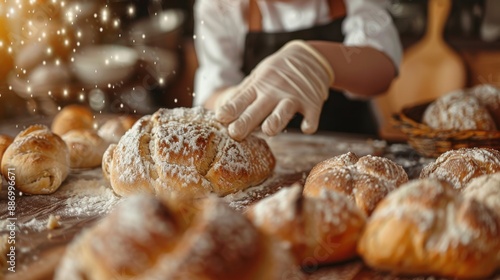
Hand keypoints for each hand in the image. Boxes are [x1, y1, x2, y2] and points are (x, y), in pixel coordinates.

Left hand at [215, 40, 333, 140]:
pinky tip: (306, 128)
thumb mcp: (258, 76)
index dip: (230, 109)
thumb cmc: (278, 71)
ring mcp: (294, 98)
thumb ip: (244, 93)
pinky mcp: (312, 104)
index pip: (241, 99)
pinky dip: (310, 123)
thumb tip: (222, 111)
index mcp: (258, 87)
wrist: (309, 57)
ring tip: (268, 130)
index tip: (220, 117)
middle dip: (245, 122)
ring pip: (283, 112)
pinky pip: (311, 116)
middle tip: (234, 133)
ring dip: (276, 121)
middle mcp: (274, 92)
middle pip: (257, 110)